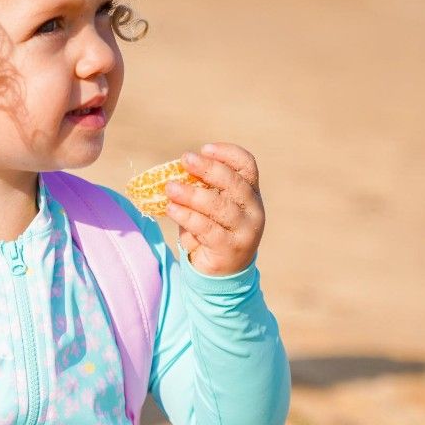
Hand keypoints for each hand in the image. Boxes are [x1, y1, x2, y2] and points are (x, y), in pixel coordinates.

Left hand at [166, 143, 264, 276]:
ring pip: (220, 206)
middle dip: (208, 168)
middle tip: (185, 160)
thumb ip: (200, 190)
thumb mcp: (209, 208)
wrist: (221, 275)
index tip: (204, 149)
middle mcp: (253, 210)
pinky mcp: (230, 249)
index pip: (247, 166)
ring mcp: (245, 231)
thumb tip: (173, 173)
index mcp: (250, 193)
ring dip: (192, 194)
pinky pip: (207, 229)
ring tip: (170, 188)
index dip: (227, 153)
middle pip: (234, 183)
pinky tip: (172, 209)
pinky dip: (187, 217)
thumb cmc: (211, 233)